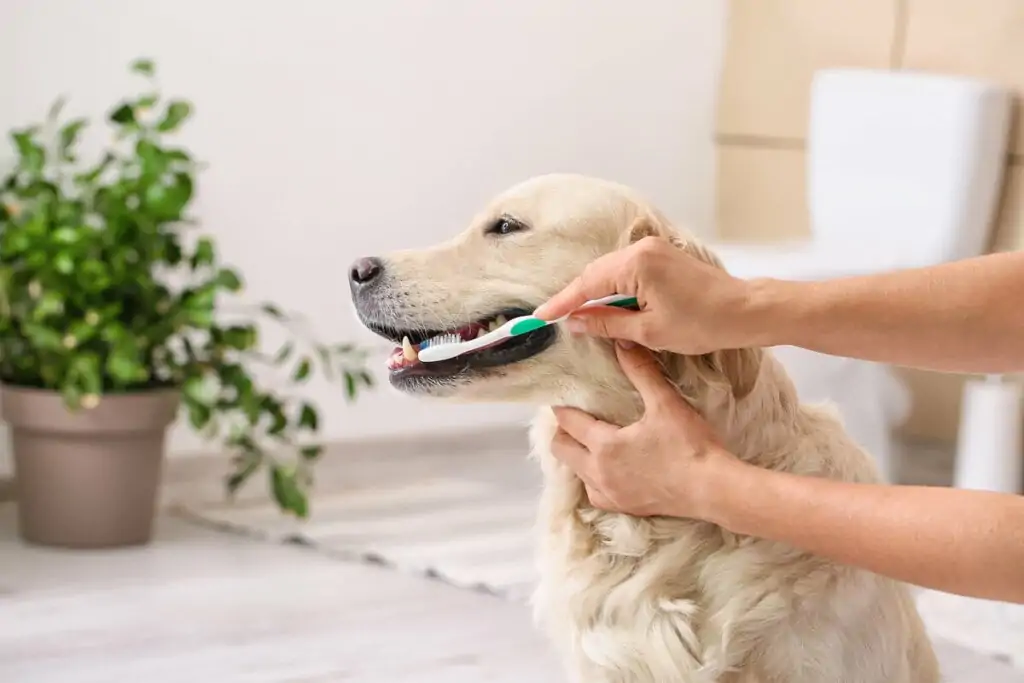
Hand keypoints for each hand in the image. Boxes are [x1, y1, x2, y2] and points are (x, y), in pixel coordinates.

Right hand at [534, 236, 759, 354]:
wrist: (744, 311)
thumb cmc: (702, 324)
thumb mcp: (648, 331)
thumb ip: (607, 323)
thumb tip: (575, 322)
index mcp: (636, 265)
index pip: (587, 285)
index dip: (562, 303)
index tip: (540, 317)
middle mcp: (641, 249)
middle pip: (595, 273)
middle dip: (575, 297)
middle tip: (555, 319)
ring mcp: (653, 249)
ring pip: (609, 271)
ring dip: (594, 293)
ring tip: (577, 316)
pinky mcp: (661, 255)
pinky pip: (625, 270)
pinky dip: (612, 287)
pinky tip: (606, 305)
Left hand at [550, 343, 738, 518]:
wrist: (713, 489)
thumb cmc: (690, 445)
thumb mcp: (665, 402)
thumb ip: (641, 371)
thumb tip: (622, 342)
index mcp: (604, 445)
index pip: (568, 423)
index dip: (562, 408)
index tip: (563, 397)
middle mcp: (599, 473)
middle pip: (561, 449)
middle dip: (564, 431)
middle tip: (577, 418)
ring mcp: (611, 494)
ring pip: (576, 473)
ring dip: (577, 455)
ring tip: (592, 441)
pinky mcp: (625, 508)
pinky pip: (595, 494)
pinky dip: (593, 480)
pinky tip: (608, 470)